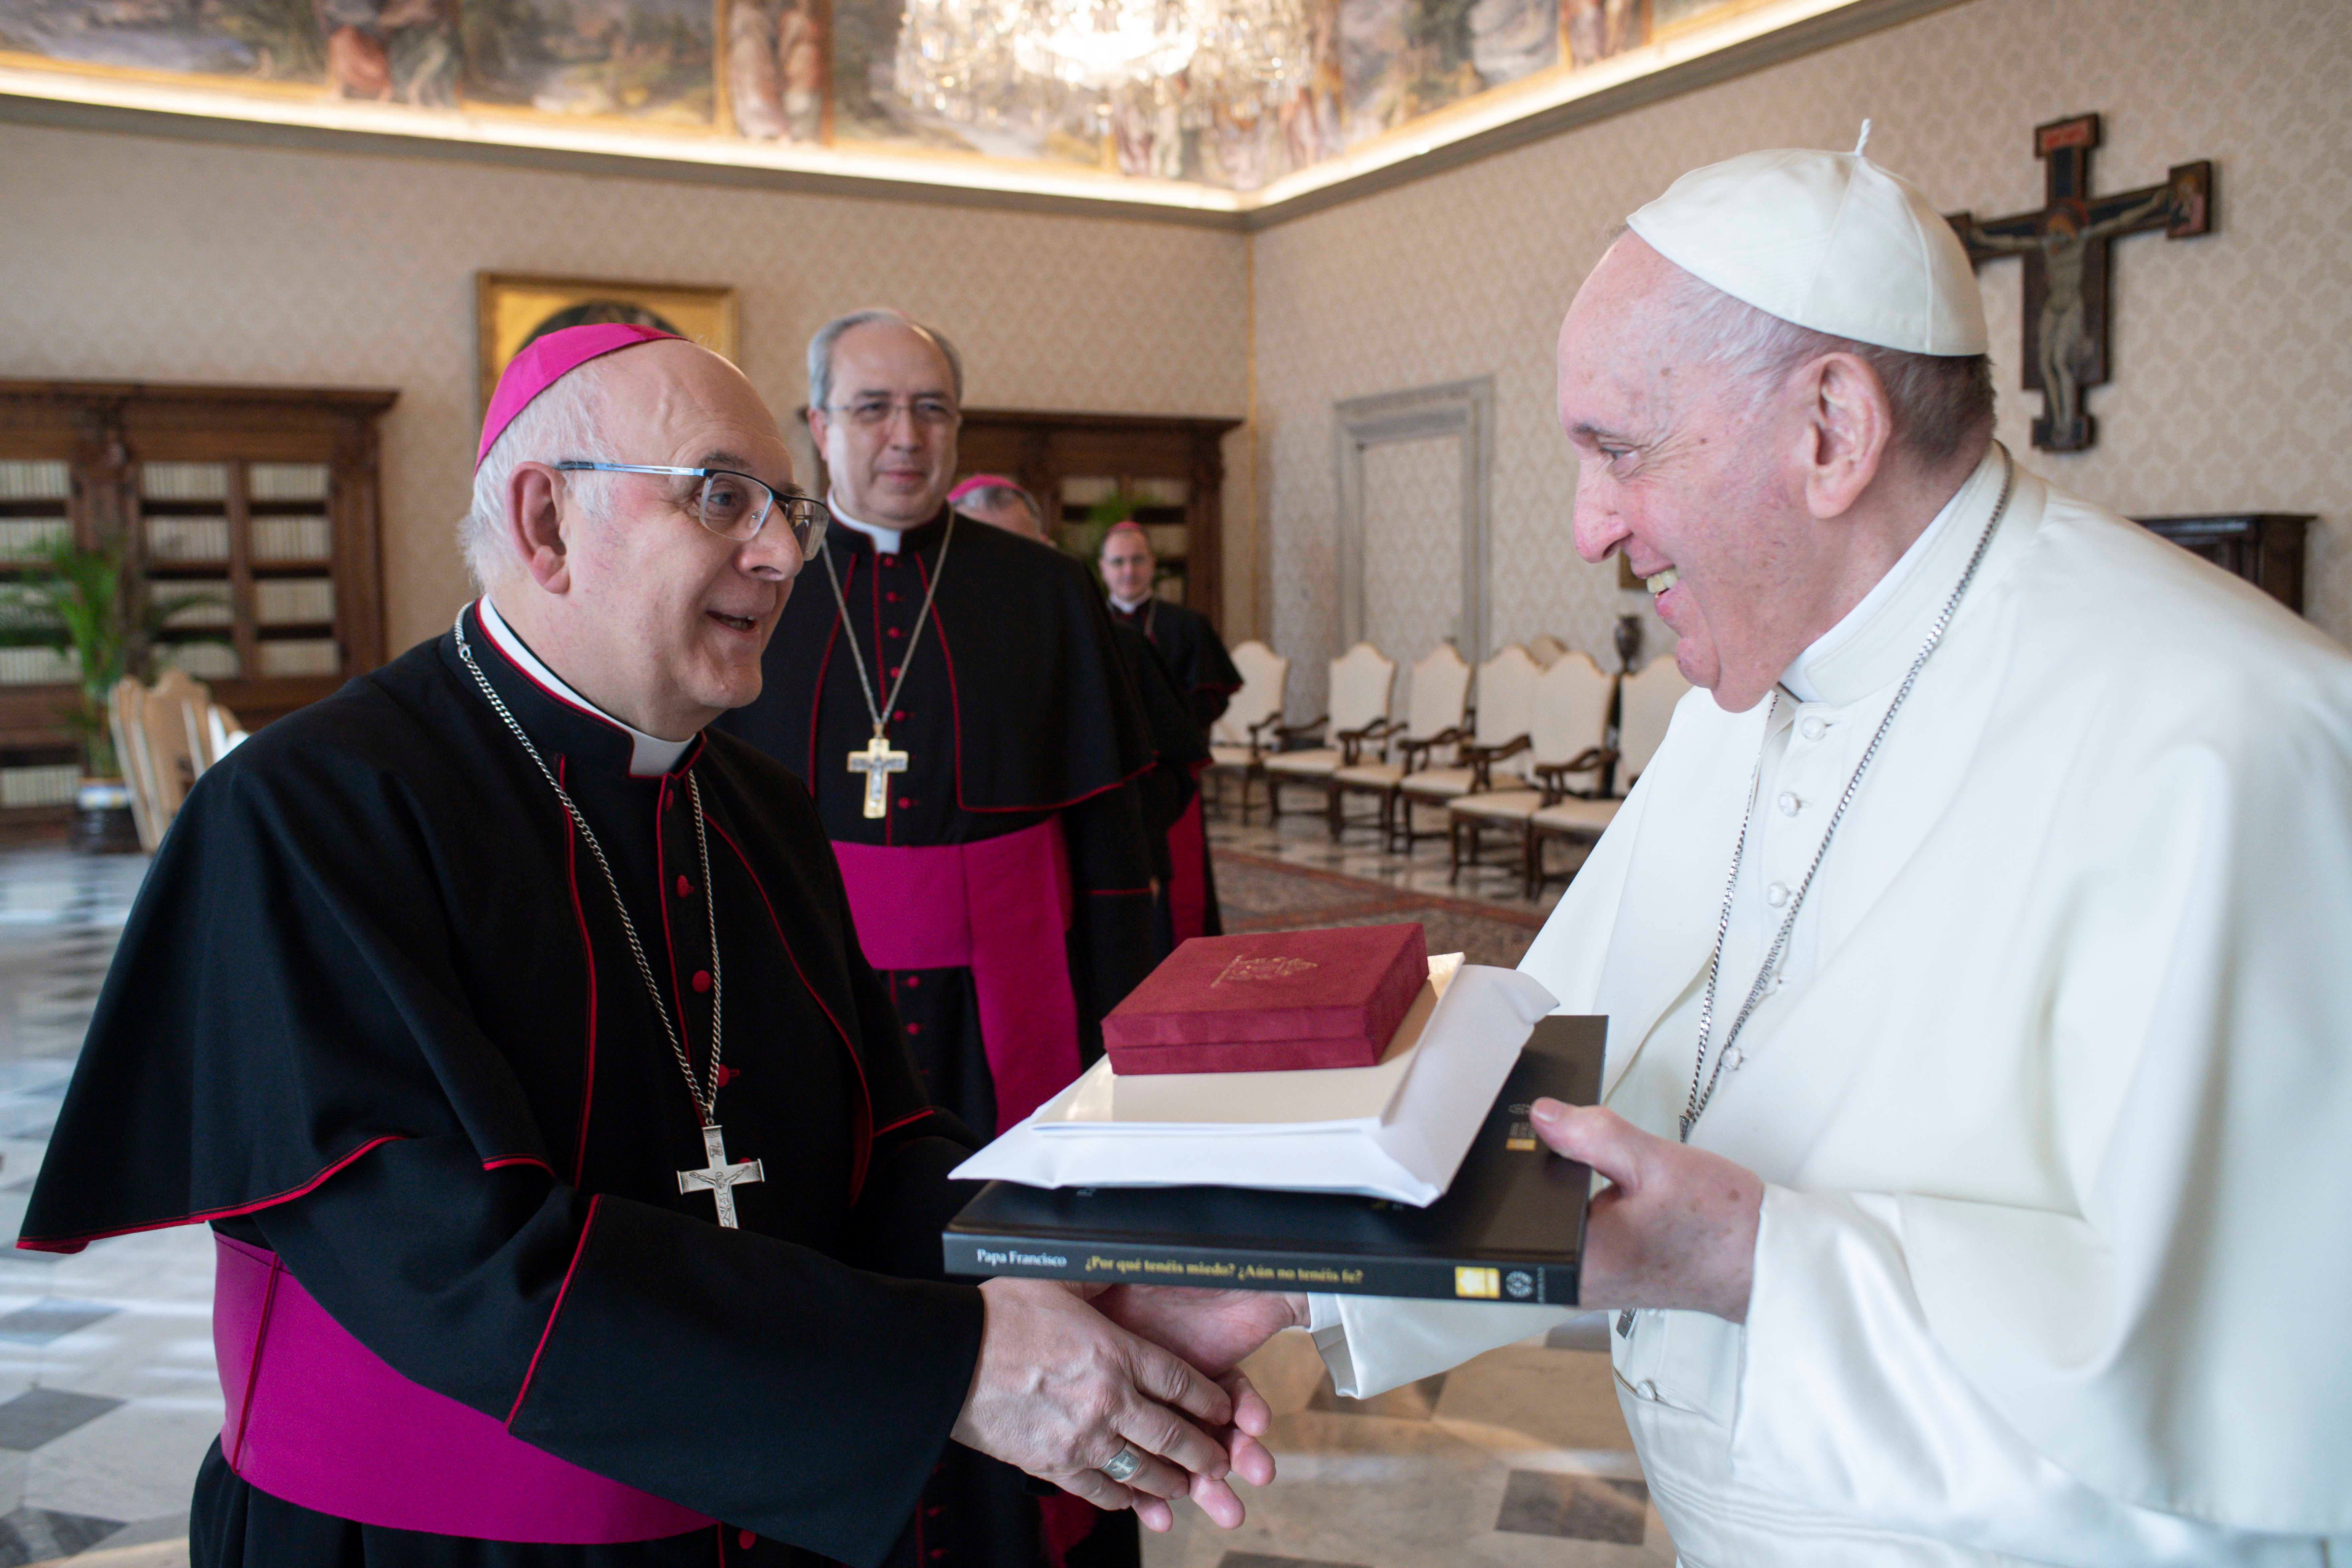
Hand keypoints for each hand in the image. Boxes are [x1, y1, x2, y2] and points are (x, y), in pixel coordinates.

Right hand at [950, 1278, 1234, 1532]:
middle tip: (1219, 1461)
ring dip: (1171, 1481)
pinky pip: (1101, 1490)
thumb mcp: (1059, 1281)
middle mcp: (1108, 1402)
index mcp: (1116, 1354)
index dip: (1211, 1400)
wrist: (950, 1359)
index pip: (1182, 1383)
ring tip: (1184, 1485)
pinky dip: (1123, 1498)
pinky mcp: (1054, 1465)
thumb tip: (1119, 1263)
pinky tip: (1133, 1499)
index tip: (1225, 1410)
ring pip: (1144, 1470)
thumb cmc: (998, 1317)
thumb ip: (1097, 1279)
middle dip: (1204, 1452)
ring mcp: (1083, 1439)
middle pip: (1174, 1435)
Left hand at [1091, 1287, 1301, 1523]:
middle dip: (1237, 1460)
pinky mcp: (1118, 1429)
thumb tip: (1327, 1297)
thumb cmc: (1171, 1280)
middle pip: (1214, 1435)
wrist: (1109, 1271)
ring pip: (1179, 1458)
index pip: (1235, 1397)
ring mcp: (1149, 1413)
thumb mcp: (1224, 1287)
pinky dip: (1148, 1497)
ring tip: (1225, 1510)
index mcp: (1207, 1369)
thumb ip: (1280, 1298)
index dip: (1249, 1412)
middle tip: (1257, 1476)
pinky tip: (1161, 1515)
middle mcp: (1180, 1396)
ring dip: (1204, 1487)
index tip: (1256, 1424)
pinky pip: (1133, 1467)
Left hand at [1532, 1101, 1762, 1320]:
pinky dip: (1586, 1207)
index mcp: (1578, 1263)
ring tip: (1607, 1176)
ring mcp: (1588, 1283)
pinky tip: (1614, 1195)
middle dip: (1548, 1175)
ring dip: (1568, 1191)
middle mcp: (1576, 1282)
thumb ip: (1593, 1134)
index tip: (1532, 1138)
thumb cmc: (1722, 1227)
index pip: (1513, 1211)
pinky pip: (1574, 1234)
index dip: (1517, 1168)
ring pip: (1552, 1224)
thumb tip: (1544, 1115)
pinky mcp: (1603, 1276)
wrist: (1761, 1261)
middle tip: (1587, 1156)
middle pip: (1529, 1216)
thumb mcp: (1655, 1163)